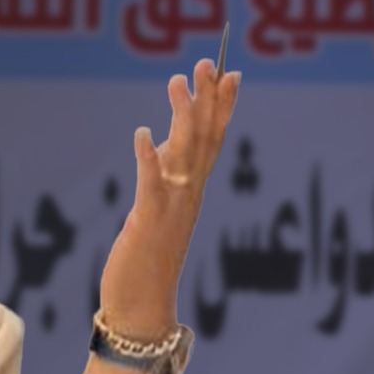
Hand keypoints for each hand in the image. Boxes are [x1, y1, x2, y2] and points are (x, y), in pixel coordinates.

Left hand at [97, 56, 239, 335]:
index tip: (230, 74)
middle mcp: (188, 197)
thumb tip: (162, 153)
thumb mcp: (156, 216)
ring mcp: (172, 210)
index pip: (212, 142)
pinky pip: (151, 186)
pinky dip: (148, 159)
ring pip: (183, 155)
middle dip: (207, 100)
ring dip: (181, 117)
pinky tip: (143, 134)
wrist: (143, 311)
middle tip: (207, 63)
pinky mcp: (148, 224)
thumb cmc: (146, 266)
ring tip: (176, 81)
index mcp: (191, 194)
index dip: (222, 107)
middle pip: (203, 140)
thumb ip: (163, 184)